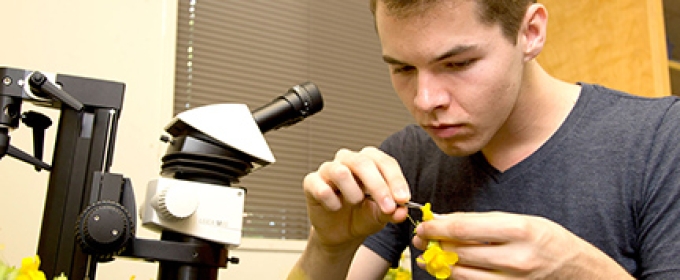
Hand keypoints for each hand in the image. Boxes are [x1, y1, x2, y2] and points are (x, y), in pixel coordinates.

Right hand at [303, 147, 410, 247]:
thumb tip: (402, 211)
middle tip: (387, 207)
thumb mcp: (380, 216)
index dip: (396, 179)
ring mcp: (328, 169)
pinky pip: (322, 189)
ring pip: (341, 172)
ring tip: (355, 203)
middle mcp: (349, 160)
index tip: (403, 199)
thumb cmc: (361, 216)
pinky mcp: (311, 182)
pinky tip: (335, 208)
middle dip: (379, 187)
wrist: (340, 233)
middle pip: (363, 163)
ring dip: (353, 193)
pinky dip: (332, 203)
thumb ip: (392, 212)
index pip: (385, 162)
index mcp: (370, 161)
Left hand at [413, 212, 632, 278]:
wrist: (575, 269)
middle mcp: (516, 258)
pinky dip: (456, 277)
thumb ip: (481, 222)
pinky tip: (448, 268)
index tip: (425, 224)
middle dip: (434, 244)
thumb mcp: (519, 220)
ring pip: (462, 274)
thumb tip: (444, 221)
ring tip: (429, 254)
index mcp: (519, 230)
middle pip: (459, 252)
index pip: (464, 229)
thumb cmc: (545, 239)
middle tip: (422, 237)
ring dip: (440, 263)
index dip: (437, 227)